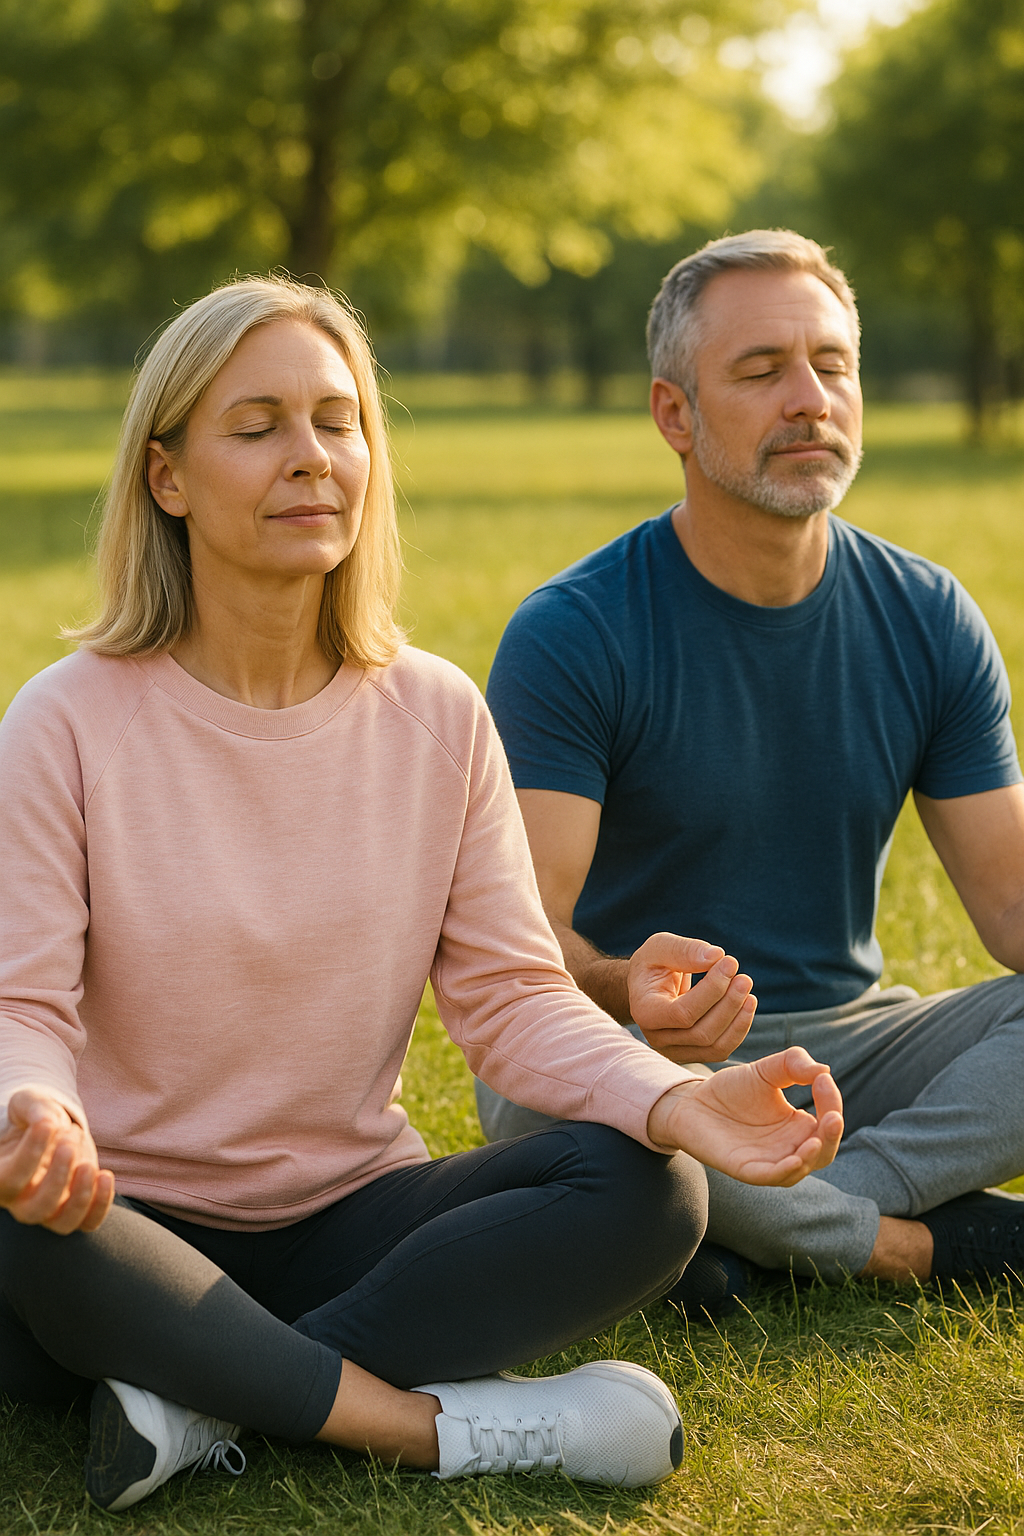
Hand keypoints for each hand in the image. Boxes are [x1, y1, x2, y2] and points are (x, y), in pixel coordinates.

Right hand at [0, 1090, 113, 1232]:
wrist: (56, 1131)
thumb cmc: (35, 1118)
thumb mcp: (29, 1103)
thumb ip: (33, 1107)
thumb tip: (46, 1119)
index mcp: (2, 1177)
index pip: (9, 1179)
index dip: (29, 1154)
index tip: (48, 1123)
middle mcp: (23, 1201)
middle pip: (35, 1210)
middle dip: (57, 1176)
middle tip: (70, 1139)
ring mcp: (52, 1210)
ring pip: (63, 1224)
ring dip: (80, 1196)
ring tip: (88, 1164)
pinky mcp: (77, 1208)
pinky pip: (88, 1223)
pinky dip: (101, 1205)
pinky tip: (105, 1175)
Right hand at [628, 933, 755, 1062]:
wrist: (648, 986)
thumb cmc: (653, 964)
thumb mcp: (660, 947)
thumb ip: (684, 950)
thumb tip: (716, 956)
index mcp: (644, 1011)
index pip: (683, 1012)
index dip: (712, 990)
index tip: (730, 962)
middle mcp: (656, 1037)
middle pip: (701, 1033)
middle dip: (728, 1004)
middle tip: (744, 979)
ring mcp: (674, 1050)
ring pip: (714, 1046)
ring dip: (737, 1019)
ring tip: (747, 991)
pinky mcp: (692, 1054)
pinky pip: (720, 1049)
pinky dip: (738, 1028)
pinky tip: (746, 1005)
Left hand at [647, 1046, 843, 1185]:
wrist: (692, 1100)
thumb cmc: (732, 1089)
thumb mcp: (767, 1070)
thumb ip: (794, 1063)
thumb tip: (824, 1070)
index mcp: (798, 1126)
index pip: (828, 1120)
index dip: (832, 1101)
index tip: (822, 1079)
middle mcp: (788, 1147)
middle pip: (823, 1151)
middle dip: (831, 1137)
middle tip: (833, 1117)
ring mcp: (768, 1160)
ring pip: (801, 1168)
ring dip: (811, 1157)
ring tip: (814, 1141)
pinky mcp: (746, 1168)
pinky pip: (770, 1177)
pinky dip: (785, 1171)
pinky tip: (794, 1159)